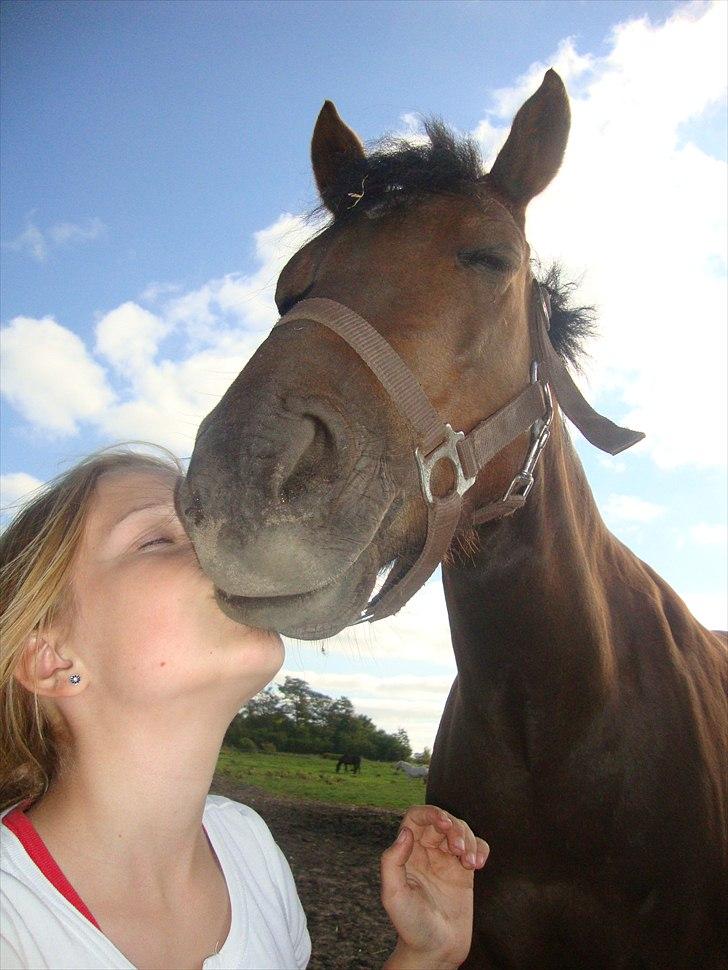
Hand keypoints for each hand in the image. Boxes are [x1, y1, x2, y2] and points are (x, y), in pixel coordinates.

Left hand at [380, 805, 488, 969]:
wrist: (435, 952)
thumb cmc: (410, 925)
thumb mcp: (393, 894)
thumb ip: (392, 861)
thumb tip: (405, 832)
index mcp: (408, 853)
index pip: (417, 817)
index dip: (430, 813)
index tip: (444, 823)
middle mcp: (427, 853)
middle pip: (443, 822)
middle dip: (455, 829)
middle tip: (458, 850)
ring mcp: (447, 862)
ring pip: (461, 832)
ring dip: (468, 840)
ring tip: (469, 863)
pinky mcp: (464, 873)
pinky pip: (476, 848)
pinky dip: (480, 850)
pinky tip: (478, 866)